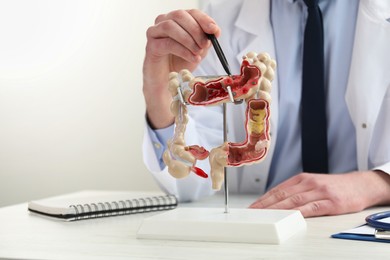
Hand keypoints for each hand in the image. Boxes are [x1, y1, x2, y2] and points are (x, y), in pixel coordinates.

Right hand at [143, 9, 219, 128]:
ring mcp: (155, 33)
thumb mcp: (199, 50)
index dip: (203, 19)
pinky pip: (167, 43)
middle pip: (179, 16)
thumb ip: (206, 39)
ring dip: (188, 39)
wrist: (167, 82)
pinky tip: (192, 58)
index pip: (191, 12)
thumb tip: (215, 31)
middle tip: (205, 44)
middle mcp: (163, 21)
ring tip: (198, 52)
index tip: (214, 30)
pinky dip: (183, 51)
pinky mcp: (151, 46)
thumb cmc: (181, 62)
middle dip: (196, 30)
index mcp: (177, 20)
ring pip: (170, 27)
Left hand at [249, 171, 389, 216]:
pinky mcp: (330, 202)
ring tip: (265, 216)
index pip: (277, 189)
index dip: (263, 199)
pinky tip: (289, 216)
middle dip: (265, 204)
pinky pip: (312, 207)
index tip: (252, 207)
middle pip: (282, 195)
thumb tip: (277, 201)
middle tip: (253, 212)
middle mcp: (308, 183)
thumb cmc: (334, 186)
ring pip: (293, 200)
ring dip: (277, 209)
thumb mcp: (312, 183)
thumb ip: (296, 190)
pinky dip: (299, 212)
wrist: (360, 185)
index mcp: (301, 178)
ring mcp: (319, 192)